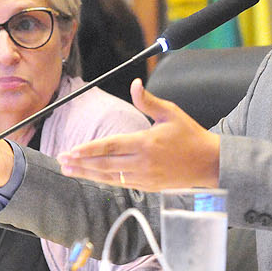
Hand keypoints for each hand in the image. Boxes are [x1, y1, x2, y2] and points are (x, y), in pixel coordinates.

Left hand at [58, 79, 220, 190]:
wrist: (209, 163)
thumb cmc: (190, 135)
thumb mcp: (171, 113)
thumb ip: (148, 101)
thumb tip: (134, 84)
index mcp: (146, 143)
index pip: (110, 146)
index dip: (89, 149)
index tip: (71, 150)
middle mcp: (143, 163)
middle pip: (105, 164)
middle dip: (81, 163)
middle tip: (62, 160)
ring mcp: (145, 177)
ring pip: (110, 177)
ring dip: (88, 174)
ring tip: (69, 170)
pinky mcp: (149, 186)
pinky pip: (121, 184)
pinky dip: (104, 180)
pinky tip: (92, 176)